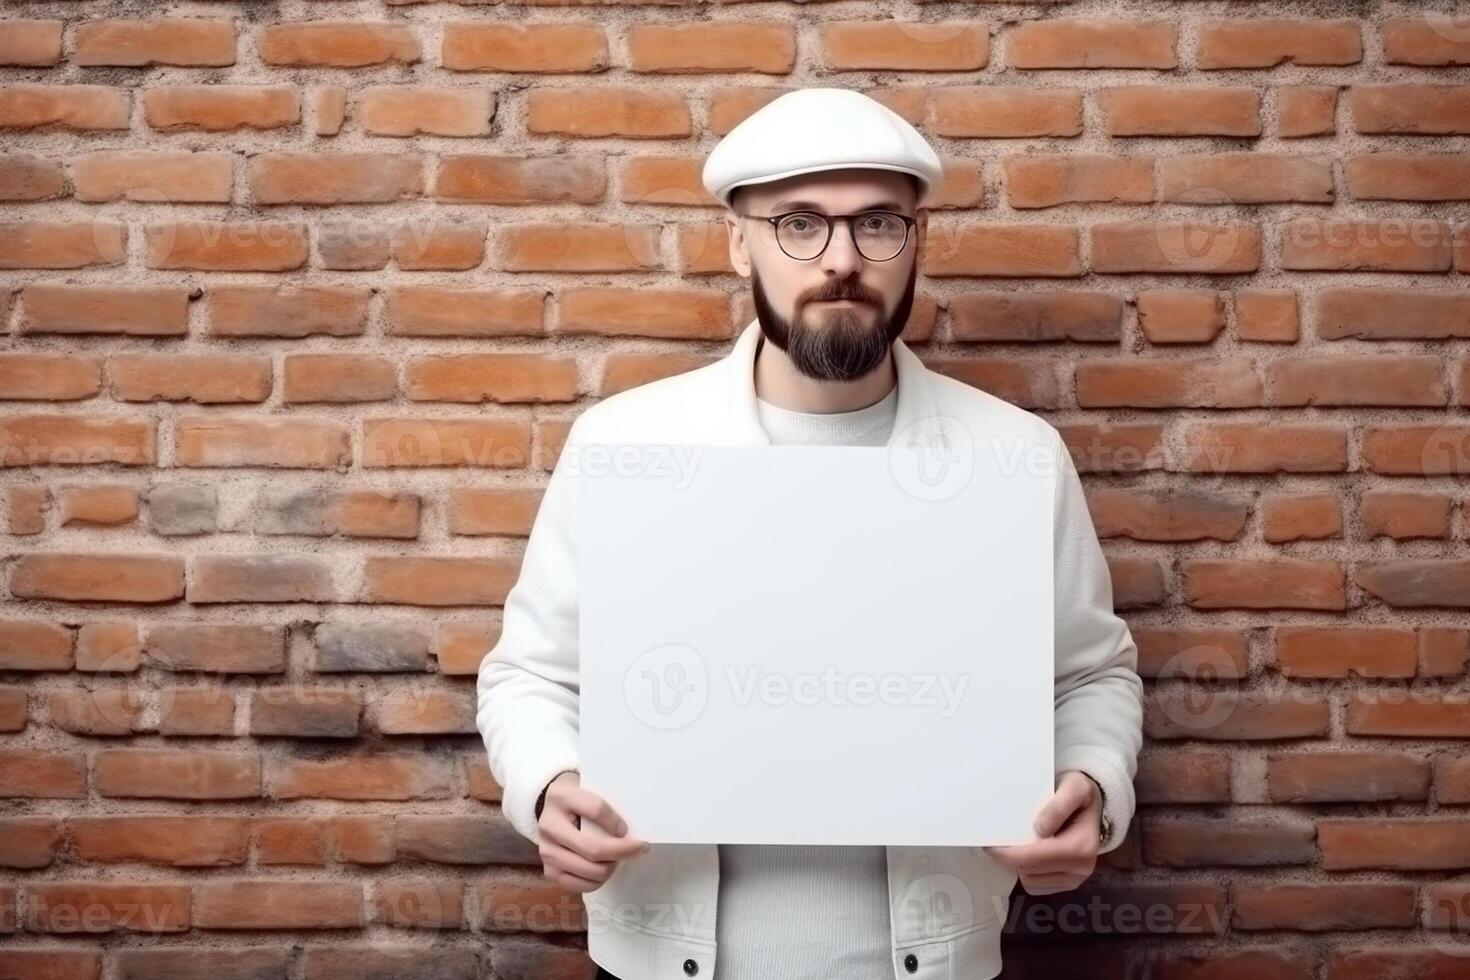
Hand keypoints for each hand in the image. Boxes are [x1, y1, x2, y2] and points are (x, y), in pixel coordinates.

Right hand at [536, 771, 649, 892]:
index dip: (616, 822)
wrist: (549, 808)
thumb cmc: (578, 799)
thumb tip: (632, 829)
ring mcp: (546, 851)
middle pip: (594, 849)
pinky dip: (599, 881)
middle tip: (638, 848)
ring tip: (618, 857)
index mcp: (561, 797)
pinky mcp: (549, 871)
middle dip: (623, 851)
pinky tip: (604, 868)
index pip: (596, 810)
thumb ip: (604, 803)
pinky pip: (581, 885)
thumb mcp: (587, 788)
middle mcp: (549, 825)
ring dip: (611, 867)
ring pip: (591, 870)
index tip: (628, 829)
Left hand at [981, 770, 1100, 895]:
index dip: (1007, 854)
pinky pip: (1037, 886)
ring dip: (1018, 866)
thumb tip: (1040, 829)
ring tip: (1016, 846)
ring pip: (1030, 882)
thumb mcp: (1074, 787)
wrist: (1094, 807)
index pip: (1033, 858)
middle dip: (1010, 859)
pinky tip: (1027, 856)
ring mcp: (1076, 880)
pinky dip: (1027, 873)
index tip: (990, 844)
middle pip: (1029, 871)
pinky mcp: (1069, 884)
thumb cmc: (1081, 795)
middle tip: (998, 842)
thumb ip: (1059, 805)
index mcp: (1080, 847)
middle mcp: (1081, 869)